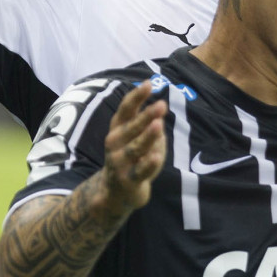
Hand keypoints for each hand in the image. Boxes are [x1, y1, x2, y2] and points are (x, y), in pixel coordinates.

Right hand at [101, 81, 166, 215]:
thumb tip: (158, 117)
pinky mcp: (128, 180)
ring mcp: (120, 162)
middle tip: (162, 105)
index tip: (149, 84)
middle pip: (131, 127)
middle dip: (146, 116)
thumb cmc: (132, 158)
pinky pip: (140, 171)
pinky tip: (156, 156)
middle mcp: (115, 143)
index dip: (136, 96)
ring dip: (147, 137)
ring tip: (157, 125)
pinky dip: (149, 164)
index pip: (125, 110)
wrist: (115, 193)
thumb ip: (148, 126)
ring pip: (136, 148)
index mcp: (118, 129)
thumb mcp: (137, 138)